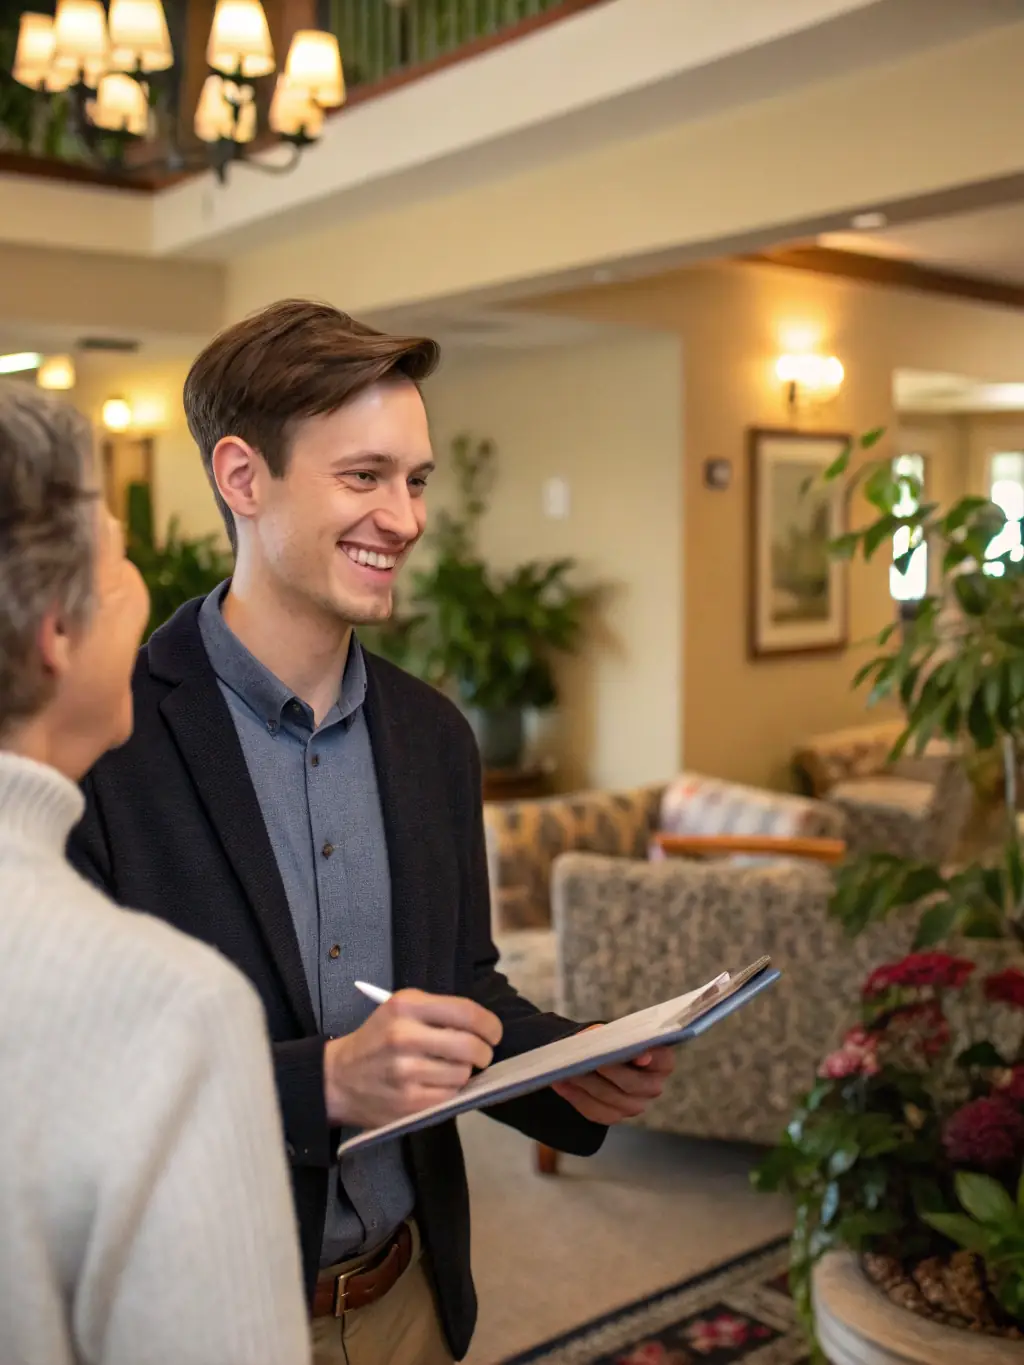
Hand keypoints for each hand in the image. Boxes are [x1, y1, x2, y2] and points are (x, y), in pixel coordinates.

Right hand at [324, 989, 502, 1128]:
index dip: (489, 1024)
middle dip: (484, 1052)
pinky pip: (449, 1096)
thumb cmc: (376, 1039)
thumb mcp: (399, 1011)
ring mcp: (405, 1073)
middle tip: (482, 1054)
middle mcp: (404, 1037)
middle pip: (470, 1046)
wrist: (337, 1078)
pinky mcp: (407, 1103)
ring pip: (462, 1073)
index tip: (493, 1032)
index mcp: (406, 1007)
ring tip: (450, 1068)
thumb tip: (482, 1028)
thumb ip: (437, 1012)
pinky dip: (450, 1091)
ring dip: (464, 1072)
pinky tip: (437, 1084)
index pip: (466, 1011)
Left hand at [552, 1042, 675, 1124]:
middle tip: (589, 1061)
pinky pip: (596, 1112)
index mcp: (661, 1061)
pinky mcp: (615, 1115)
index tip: (639, 1056)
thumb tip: (596, 1037)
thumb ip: (610, 1035)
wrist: (596, 1059)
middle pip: (633, 1085)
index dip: (652, 1059)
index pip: (662, 1061)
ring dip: (587, 1085)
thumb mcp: (612, 1033)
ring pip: (612, 1100)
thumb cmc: (609, 1041)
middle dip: (609, 1072)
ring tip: (567, 1071)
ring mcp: (635, 1105)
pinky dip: (577, 1097)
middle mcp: (653, 1087)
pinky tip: (561, 1084)